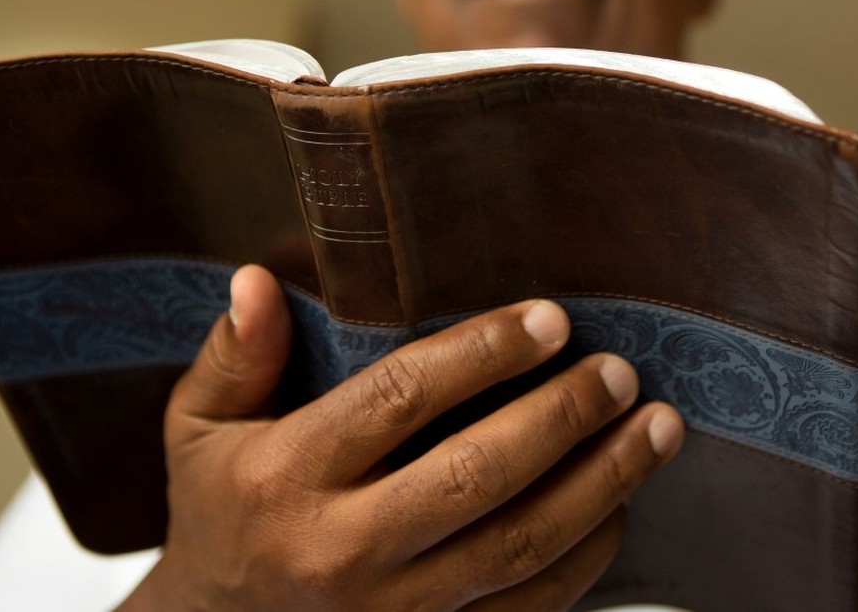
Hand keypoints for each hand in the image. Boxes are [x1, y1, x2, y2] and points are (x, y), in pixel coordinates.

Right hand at [118, 265, 683, 610]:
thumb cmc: (224, 509)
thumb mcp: (199, 428)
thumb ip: (235, 355)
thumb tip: (258, 280)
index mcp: (286, 477)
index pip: (400, 398)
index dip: (484, 353)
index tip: (551, 320)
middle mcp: (342, 549)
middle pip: (477, 473)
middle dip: (562, 416)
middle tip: (618, 372)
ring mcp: (395, 610)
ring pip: (521, 544)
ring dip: (603, 482)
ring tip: (657, 426)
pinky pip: (533, 605)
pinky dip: (590, 553)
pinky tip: (623, 500)